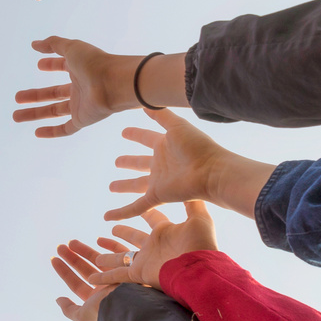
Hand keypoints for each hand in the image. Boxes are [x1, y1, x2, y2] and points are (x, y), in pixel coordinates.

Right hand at [13, 37, 136, 137]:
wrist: (115, 83)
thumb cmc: (95, 63)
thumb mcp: (72, 48)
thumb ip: (53, 44)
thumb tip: (35, 44)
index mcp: (79, 68)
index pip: (62, 66)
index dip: (51, 64)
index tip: (39, 64)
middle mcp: (79, 87)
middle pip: (52, 93)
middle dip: (34, 95)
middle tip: (17, 97)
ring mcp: (80, 105)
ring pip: (53, 111)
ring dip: (34, 113)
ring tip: (15, 115)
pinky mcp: (82, 119)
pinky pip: (65, 128)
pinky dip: (51, 131)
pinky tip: (36, 132)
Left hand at [50, 235, 133, 320]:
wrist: (130, 301)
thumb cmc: (106, 309)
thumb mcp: (83, 316)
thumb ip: (70, 310)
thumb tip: (59, 300)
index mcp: (97, 300)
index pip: (77, 284)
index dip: (64, 272)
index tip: (53, 259)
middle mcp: (107, 288)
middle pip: (86, 270)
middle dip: (72, 258)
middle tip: (60, 246)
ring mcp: (118, 277)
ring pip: (99, 260)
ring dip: (84, 250)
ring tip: (71, 242)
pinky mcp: (130, 267)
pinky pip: (119, 253)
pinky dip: (110, 246)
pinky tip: (97, 239)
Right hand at [87, 202, 219, 288]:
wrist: (199, 271)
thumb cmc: (201, 245)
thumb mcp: (199, 218)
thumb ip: (193, 202)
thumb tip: (195, 180)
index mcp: (166, 231)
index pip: (152, 217)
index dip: (144, 210)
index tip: (136, 202)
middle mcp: (154, 246)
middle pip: (133, 237)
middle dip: (122, 232)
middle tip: (110, 224)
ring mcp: (145, 261)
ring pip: (120, 258)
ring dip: (107, 257)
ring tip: (94, 256)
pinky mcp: (138, 274)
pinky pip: (116, 277)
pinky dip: (103, 279)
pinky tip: (91, 280)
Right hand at [104, 109, 275, 221]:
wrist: (212, 171)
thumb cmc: (198, 147)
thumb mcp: (177, 125)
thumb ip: (161, 115)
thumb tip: (144, 104)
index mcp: (165, 145)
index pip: (145, 138)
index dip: (135, 134)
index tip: (123, 132)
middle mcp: (161, 164)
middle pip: (140, 163)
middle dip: (128, 162)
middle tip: (116, 162)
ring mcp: (158, 181)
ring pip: (136, 185)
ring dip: (124, 186)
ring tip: (111, 186)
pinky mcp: (157, 196)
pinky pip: (135, 207)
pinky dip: (121, 213)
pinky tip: (108, 216)